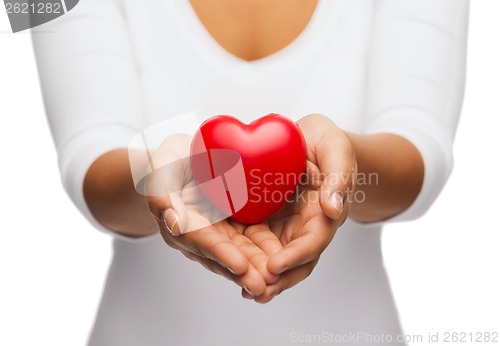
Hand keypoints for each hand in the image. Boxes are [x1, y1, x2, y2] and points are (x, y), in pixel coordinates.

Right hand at [144, 134, 278, 295]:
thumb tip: (175, 223)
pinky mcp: (236, 224)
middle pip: (224, 254)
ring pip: (241, 251)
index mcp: (181, 225)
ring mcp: (220, 232)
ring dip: (257, 267)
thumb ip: (162, 196)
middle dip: (244, 271)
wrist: (184, 157)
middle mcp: (202, 235)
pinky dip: (266, 249)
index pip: (202, 241)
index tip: (239, 265)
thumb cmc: (170, 162)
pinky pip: (253, 238)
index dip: (220, 253)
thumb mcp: (161, 170)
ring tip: (275, 280)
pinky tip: (284, 258)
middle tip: (263, 285)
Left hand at [243, 114, 357, 302]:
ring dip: (260, 275)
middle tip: (255, 292)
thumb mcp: (336, 150)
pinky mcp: (266, 219)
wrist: (308, 139)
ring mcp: (284, 226)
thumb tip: (334, 209)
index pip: (313, 242)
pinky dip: (245, 255)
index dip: (295, 256)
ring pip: (273, 257)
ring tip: (244, 289)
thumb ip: (338, 177)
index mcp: (325, 214)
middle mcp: (305, 227)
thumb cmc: (326, 142)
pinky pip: (255, 241)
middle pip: (294, 261)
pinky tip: (229, 265)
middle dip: (277, 279)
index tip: (275, 266)